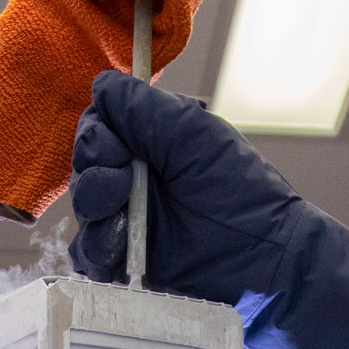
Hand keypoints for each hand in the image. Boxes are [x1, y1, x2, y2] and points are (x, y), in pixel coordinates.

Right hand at [68, 72, 348, 348]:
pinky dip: (97, 248)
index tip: (120, 146)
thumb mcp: (194, 135)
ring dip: (94, 207)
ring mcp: (128, 221)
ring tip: (121, 216)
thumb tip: (102, 84)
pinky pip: (89, 254)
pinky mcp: (128, 264)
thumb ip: (145, 108)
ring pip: (82, 209)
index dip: (99, 133)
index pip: (99, 126)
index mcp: (151, 141)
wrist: (266, 259)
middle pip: (84, 164)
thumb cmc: (241, 191)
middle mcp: (135, 177)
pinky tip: (120, 248)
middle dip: (94, 168)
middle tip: (122, 180)